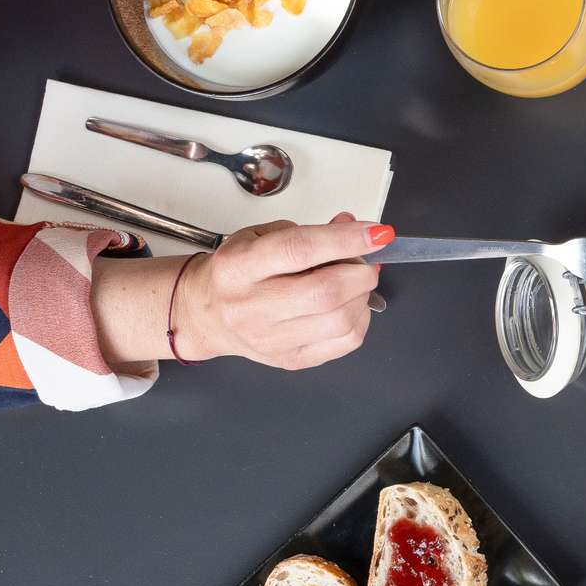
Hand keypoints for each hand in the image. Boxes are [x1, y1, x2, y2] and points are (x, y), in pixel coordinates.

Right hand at [172, 217, 388, 369]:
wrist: (207, 313)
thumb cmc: (237, 272)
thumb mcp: (260, 237)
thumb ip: (308, 230)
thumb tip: (351, 226)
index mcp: (239, 266)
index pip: (299, 249)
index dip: (345, 240)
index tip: (377, 233)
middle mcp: (251, 305)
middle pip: (326, 291)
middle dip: (360, 272)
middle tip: (364, 263)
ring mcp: (270, 338)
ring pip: (341, 320)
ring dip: (362, 296)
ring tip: (353, 284)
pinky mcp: (290, 359)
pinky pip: (345, 342)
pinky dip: (360, 319)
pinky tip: (349, 306)